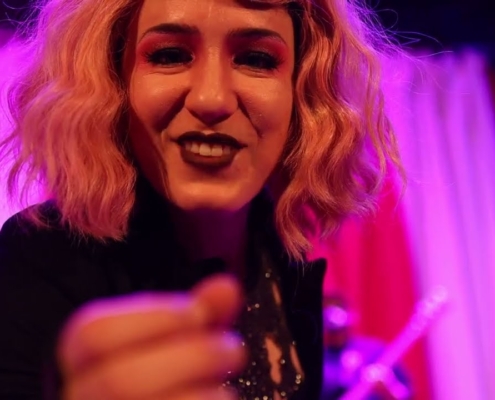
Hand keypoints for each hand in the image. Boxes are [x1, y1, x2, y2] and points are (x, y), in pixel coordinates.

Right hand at [57, 275, 245, 399]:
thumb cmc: (170, 381)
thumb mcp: (182, 343)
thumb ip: (200, 315)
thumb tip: (227, 286)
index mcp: (84, 363)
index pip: (91, 333)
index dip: (153, 317)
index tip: (198, 313)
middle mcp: (82, 399)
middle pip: (119, 379)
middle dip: (190, 357)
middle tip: (231, 349)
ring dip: (199, 394)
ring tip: (227, 387)